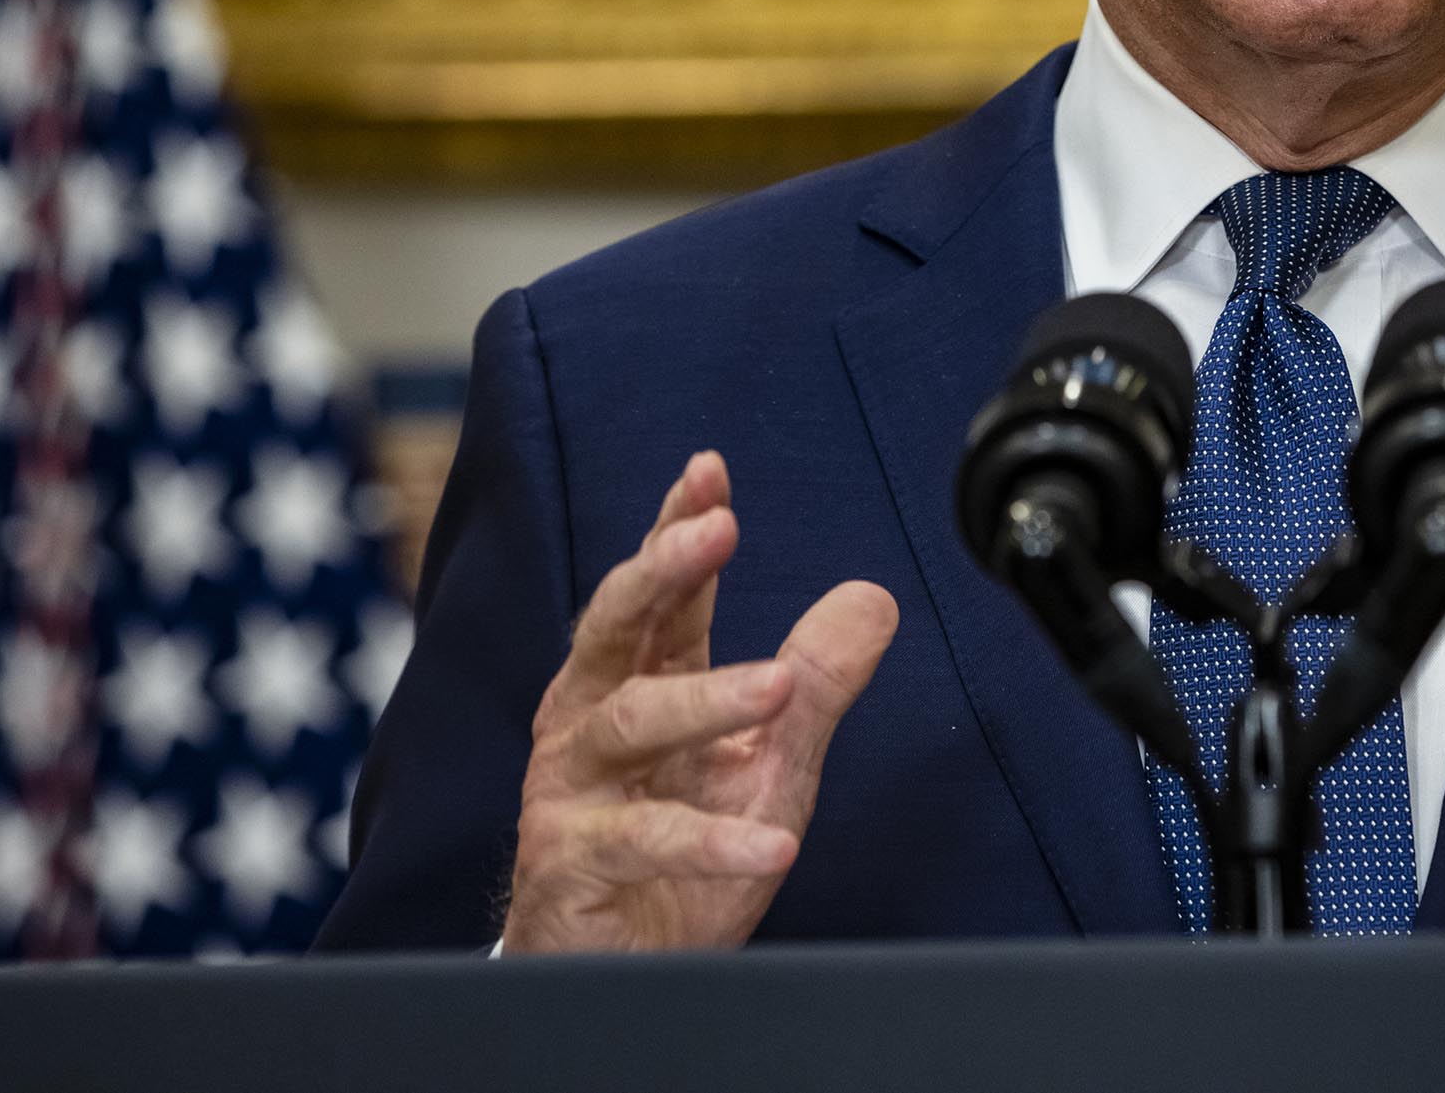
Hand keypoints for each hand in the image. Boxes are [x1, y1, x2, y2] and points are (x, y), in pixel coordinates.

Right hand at [500, 452, 897, 952]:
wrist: (628, 971)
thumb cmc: (683, 859)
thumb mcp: (772, 763)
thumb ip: (818, 681)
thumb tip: (873, 598)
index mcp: (634, 684)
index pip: (659, 595)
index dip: (679, 530)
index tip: (710, 473)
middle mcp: (589, 723)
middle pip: (615, 627)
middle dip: (661, 571)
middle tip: (715, 531)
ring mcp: (571, 791)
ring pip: (629, 724)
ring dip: (706, 700)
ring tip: (778, 685)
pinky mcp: (572, 863)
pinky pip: (641, 841)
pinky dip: (709, 842)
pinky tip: (772, 845)